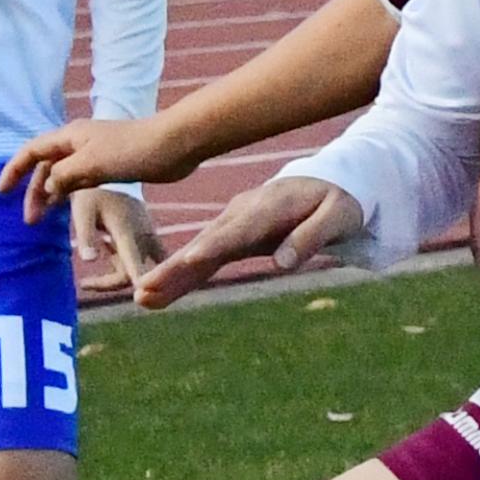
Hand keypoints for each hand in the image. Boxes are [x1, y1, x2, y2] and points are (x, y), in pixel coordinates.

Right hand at [6, 112, 183, 216]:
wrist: (174, 145)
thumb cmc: (133, 150)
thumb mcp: (91, 164)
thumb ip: (64, 176)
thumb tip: (48, 189)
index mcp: (70, 136)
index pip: (31, 151)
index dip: (14, 170)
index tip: (1, 193)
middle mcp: (79, 143)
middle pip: (45, 166)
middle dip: (33, 191)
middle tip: (30, 221)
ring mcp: (94, 155)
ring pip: (63, 176)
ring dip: (50, 196)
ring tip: (42, 221)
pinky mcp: (110, 167)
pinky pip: (81, 183)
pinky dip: (70, 196)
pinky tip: (66, 212)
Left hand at [72, 185, 163, 302]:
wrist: (113, 166)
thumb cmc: (93, 190)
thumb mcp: (83, 210)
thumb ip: (85, 235)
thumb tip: (86, 261)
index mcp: (129, 233)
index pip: (138, 269)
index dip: (140, 288)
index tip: (134, 300)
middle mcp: (144, 238)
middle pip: (136, 274)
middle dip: (113, 284)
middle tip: (85, 282)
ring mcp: (148, 237)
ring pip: (139, 269)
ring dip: (116, 276)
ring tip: (88, 279)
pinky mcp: (147, 236)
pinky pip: (140, 260)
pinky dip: (124, 265)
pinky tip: (105, 254)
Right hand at [133, 170, 368, 306]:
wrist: (328, 183)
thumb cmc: (338, 201)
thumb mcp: (338, 216)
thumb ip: (311, 237)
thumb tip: (281, 264)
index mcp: (269, 206)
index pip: (238, 228)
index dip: (214, 244)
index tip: (191, 259)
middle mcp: (243, 213)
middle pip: (206, 241)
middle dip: (176, 265)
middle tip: (145, 285)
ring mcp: (233, 223)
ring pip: (197, 251)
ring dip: (169, 274)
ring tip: (141, 296)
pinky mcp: (231, 236)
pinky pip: (203, 258)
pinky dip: (182, 276)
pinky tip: (158, 295)